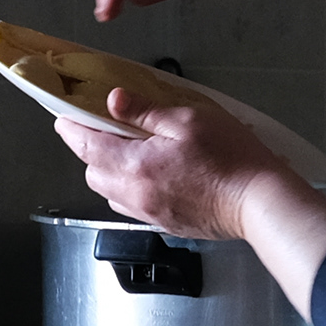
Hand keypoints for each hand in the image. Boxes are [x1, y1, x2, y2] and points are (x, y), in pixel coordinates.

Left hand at [55, 89, 288, 241]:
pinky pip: (132, 205)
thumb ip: (145, 111)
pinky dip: (129, 188)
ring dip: (109, 171)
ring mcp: (150, 213)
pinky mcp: (166, 223)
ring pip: (110, 192)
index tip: (64, 116)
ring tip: (130, 150)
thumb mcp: (188, 120)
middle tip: (104, 127)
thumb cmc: (232, 159)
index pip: (86, 145)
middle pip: (92, 172)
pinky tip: (151, 173)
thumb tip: (113, 101)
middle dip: (90, 150)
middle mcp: (135, 194)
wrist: (260, 204)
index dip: (71, 128)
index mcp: (135, 166)